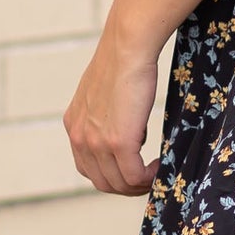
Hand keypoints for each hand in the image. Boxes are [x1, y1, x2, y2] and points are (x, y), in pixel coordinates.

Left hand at [63, 28, 161, 195]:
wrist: (127, 47)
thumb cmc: (123, 63)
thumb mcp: (105, 95)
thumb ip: (108, 117)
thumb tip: (130, 132)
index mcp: (74, 126)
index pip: (88, 168)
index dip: (113, 175)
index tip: (134, 169)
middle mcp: (80, 138)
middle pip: (102, 182)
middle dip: (127, 186)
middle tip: (149, 177)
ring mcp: (97, 142)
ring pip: (118, 184)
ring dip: (139, 185)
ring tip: (157, 172)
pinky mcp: (117, 142)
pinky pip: (133, 176)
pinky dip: (149, 178)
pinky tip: (159, 166)